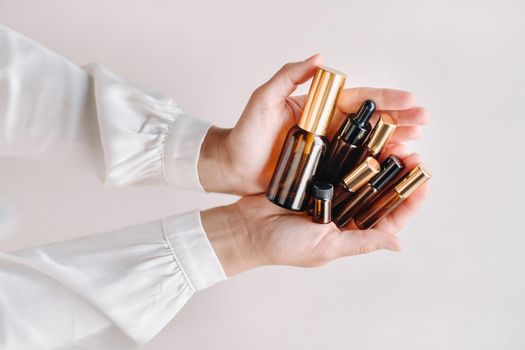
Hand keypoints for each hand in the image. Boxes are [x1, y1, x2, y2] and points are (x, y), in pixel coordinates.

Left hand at [198, 54, 428, 194]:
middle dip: (399, 120)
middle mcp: (328, 127)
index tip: (410, 99)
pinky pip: (353, 168)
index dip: (385, 99)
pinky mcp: (323, 171)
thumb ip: (288, 77)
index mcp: (319, 108)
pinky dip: (374, 166)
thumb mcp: (264, 99)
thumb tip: (320, 58)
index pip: (359, 100)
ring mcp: (327, 150)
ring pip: (367, 144)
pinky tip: (392, 167)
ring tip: (416, 144)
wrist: (232, 166)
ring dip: (393, 142)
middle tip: (424, 121)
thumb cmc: (245, 132)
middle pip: (370, 122)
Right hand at [201, 148, 429, 275]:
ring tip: (395, 142)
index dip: (409, 201)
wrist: (247, 228)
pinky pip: (340, 163)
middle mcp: (345, 213)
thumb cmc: (284, 246)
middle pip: (379, 192)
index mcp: (351, 232)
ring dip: (380, 160)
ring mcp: (331, 194)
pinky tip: (366, 139)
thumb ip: (361, 242)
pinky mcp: (316, 178)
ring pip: (363, 174)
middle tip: (411, 154)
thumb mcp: (326, 247)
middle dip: (398, 175)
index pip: (390, 218)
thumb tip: (398, 244)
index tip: (424, 182)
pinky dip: (354, 152)